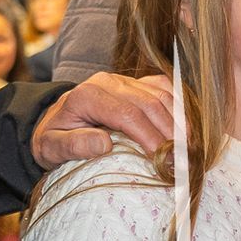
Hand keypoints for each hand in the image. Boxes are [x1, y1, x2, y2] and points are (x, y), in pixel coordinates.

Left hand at [31, 72, 174, 167]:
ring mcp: (125, 80)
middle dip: (170, 133)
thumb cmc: (53, 137)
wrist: (53, 120)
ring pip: (161, 94)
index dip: (149, 136)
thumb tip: (104, 144)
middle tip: (182, 160)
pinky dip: (179, 108)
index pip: (128, 113)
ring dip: (180, 122)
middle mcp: (109, 81)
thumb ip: (73, 145)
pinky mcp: (136, 83)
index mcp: (88, 95)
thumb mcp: (51, 147)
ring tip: (189, 149)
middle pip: (150, 103)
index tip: (163, 160)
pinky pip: (165, 88)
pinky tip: (186, 130)